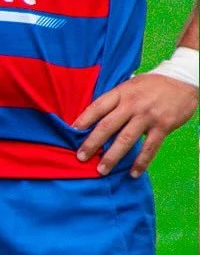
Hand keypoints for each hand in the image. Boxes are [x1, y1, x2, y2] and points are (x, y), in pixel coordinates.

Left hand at [74, 72, 197, 176]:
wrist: (183, 81)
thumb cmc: (152, 86)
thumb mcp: (130, 86)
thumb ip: (115, 100)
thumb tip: (93, 119)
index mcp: (121, 93)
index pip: (97, 107)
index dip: (83, 120)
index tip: (71, 133)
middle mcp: (132, 104)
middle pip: (107, 126)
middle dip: (92, 143)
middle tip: (81, 157)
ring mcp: (147, 116)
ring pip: (125, 139)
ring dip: (112, 157)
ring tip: (101, 170)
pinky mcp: (163, 126)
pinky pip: (149, 148)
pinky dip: (141, 162)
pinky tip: (133, 173)